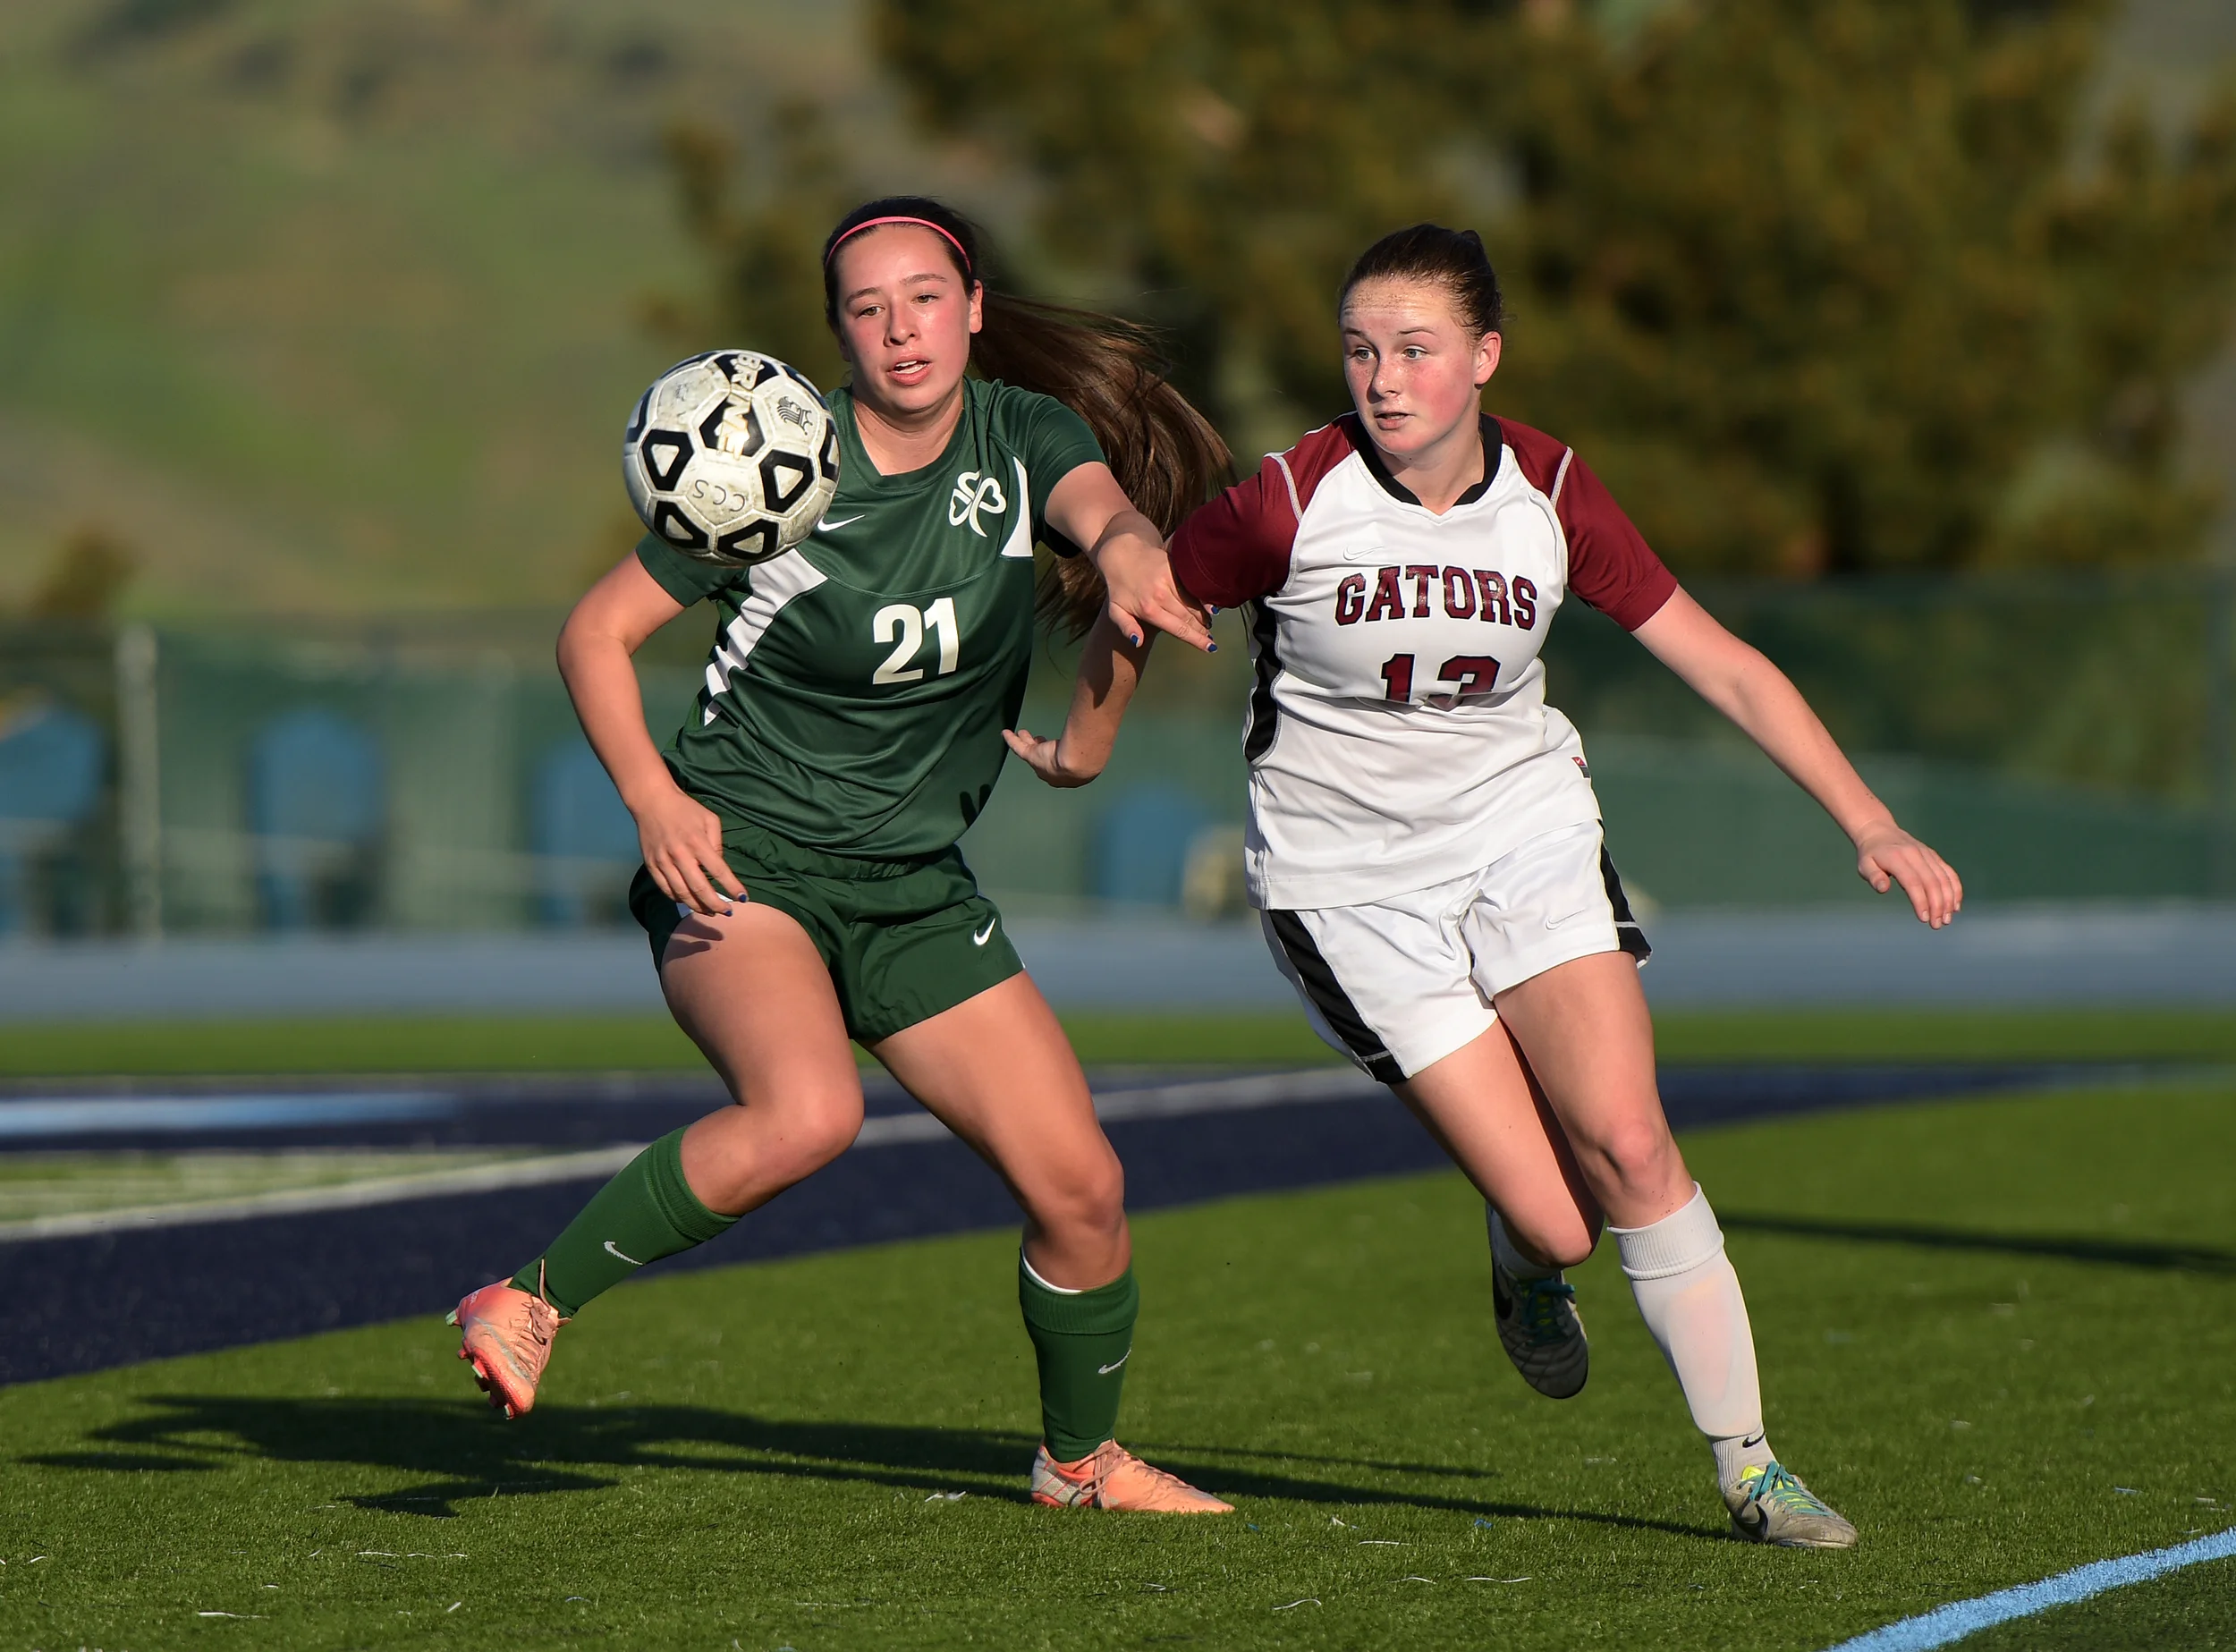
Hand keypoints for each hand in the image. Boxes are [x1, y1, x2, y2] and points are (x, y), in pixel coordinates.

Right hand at [634, 782, 745, 914]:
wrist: (652, 801)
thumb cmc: (685, 809)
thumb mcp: (710, 819)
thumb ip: (717, 844)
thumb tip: (719, 866)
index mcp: (697, 842)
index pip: (719, 871)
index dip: (732, 887)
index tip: (743, 898)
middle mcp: (680, 855)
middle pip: (700, 889)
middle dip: (716, 904)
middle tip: (726, 912)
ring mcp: (663, 862)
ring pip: (682, 894)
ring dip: (698, 907)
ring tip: (710, 911)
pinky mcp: (651, 865)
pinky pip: (665, 890)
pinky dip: (679, 899)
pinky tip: (689, 901)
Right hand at [1002, 725, 1098, 787]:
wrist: (1079, 764)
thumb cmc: (1091, 755)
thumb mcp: (1097, 748)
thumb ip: (1099, 737)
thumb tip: (1112, 725)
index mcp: (1071, 772)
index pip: (1062, 759)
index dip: (1058, 751)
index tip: (1057, 742)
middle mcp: (1055, 771)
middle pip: (1046, 757)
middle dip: (1042, 747)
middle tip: (1038, 738)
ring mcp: (1042, 765)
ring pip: (1032, 750)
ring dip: (1027, 742)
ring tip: (1022, 733)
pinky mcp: (1032, 757)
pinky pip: (1019, 747)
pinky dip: (1012, 740)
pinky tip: (1006, 732)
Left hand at [1093, 533, 1214, 652]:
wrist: (1121, 552)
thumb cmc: (1119, 586)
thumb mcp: (1115, 610)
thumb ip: (1126, 627)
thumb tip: (1138, 643)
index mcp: (1148, 608)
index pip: (1178, 628)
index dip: (1196, 639)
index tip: (1210, 648)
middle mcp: (1161, 594)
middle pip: (1189, 617)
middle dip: (1203, 629)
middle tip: (1211, 639)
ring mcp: (1170, 578)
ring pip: (1194, 601)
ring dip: (1204, 615)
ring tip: (1210, 625)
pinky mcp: (1176, 566)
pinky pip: (1193, 585)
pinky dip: (1203, 596)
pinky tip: (1209, 606)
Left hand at [1855, 823, 1962, 928]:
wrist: (1880, 832)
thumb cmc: (1871, 854)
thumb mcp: (1864, 865)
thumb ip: (1873, 877)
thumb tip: (1884, 889)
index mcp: (1897, 858)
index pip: (1913, 882)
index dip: (1920, 901)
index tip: (1924, 918)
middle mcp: (1916, 855)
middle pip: (1932, 882)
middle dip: (1937, 906)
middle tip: (1936, 925)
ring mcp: (1927, 855)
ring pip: (1944, 879)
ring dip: (1948, 900)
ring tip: (1946, 920)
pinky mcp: (1934, 856)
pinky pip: (1949, 873)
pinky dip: (1955, 889)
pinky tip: (1955, 906)